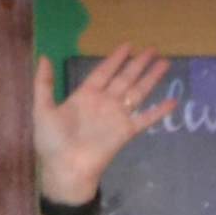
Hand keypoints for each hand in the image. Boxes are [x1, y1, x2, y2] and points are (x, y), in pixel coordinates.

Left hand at [32, 45, 174, 203]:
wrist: (65, 169)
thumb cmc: (52, 141)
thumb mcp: (43, 109)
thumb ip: (44, 83)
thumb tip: (44, 57)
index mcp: (85, 95)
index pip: (103, 72)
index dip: (115, 59)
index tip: (128, 45)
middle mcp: (104, 102)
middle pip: (124, 78)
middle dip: (138, 64)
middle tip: (153, 49)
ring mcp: (117, 116)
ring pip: (138, 92)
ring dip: (151, 78)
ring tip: (165, 63)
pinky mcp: (126, 131)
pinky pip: (145, 118)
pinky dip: (159, 111)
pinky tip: (172, 101)